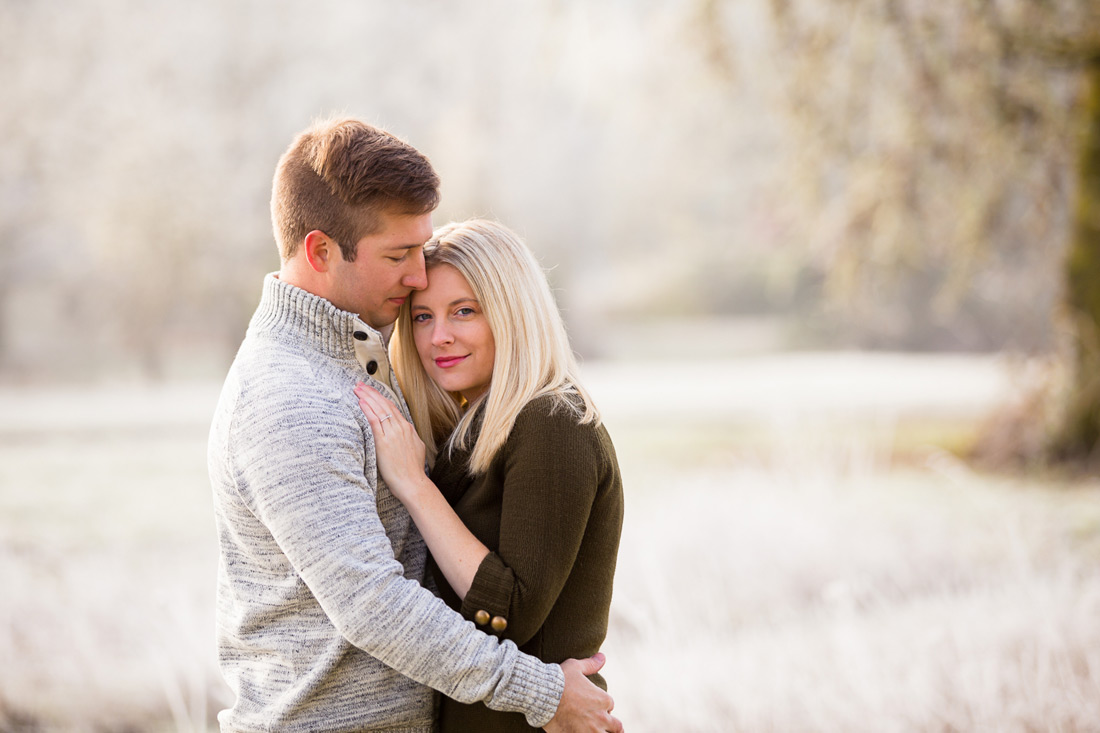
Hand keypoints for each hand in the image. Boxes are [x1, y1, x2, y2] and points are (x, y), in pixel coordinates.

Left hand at [354, 382, 427, 501]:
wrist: (413, 483)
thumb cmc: (412, 471)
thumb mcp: (416, 448)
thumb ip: (408, 438)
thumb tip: (404, 433)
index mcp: (408, 429)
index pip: (392, 407)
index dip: (380, 397)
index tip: (371, 391)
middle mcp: (401, 428)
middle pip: (384, 404)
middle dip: (371, 393)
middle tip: (360, 384)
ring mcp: (393, 434)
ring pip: (379, 410)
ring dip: (367, 397)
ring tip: (357, 389)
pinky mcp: (384, 442)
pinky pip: (374, 421)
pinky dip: (367, 410)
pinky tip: (361, 402)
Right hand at [544, 653, 622, 732]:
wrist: (542, 695)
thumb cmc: (559, 680)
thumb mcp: (575, 667)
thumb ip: (590, 664)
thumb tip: (602, 657)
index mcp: (604, 699)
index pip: (610, 706)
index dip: (603, 707)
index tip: (594, 708)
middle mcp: (601, 717)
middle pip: (616, 727)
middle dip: (612, 726)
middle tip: (602, 725)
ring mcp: (591, 731)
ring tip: (594, 731)